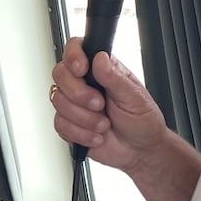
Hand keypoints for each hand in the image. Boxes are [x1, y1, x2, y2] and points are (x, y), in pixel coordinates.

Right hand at [49, 37, 169, 172]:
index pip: (76, 48)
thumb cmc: (142, 121)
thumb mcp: (135, 97)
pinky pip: (60, 124)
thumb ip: (115, 77)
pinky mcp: (69, 123)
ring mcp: (75, 103)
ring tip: (103, 124)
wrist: (140, 152)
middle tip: (100, 104)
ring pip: (58, 101)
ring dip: (84, 118)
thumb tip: (100, 59)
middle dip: (79, 94)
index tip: (82, 70)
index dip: (73, 56)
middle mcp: (84, 83)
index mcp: (101, 69)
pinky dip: (80, 133)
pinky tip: (96, 135)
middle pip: (60, 74)